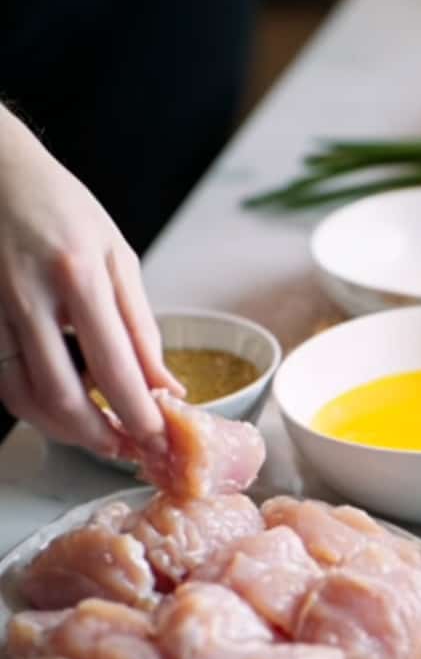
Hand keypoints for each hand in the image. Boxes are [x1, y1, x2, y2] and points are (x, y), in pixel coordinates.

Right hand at [0, 106, 183, 456]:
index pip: (115, 368)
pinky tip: (60, 407)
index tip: (156, 438)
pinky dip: (31, 405)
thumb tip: (167, 385)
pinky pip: (1, 380)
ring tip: (97, 436)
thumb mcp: (117, 255)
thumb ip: (141, 325)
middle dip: (97, 436)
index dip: (137, 414)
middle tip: (126, 450)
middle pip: (62, 397)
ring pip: (23, 398)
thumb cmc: (60, 207)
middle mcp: (30, 297)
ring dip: (62, 430)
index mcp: (79, 276)